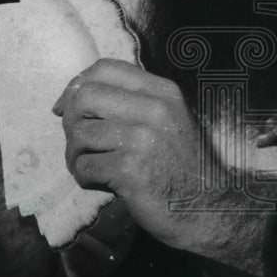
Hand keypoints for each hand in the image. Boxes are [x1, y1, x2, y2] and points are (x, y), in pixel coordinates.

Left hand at [52, 58, 201, 247]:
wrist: (208, 208)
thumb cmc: (182, 166)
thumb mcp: (168, 120)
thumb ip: (133, 103)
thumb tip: (75, 95)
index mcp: (162, 92)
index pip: (106, 68)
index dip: (77, 85)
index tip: (67, 107)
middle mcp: (154, 109)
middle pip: (84, 96)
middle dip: (70, 121)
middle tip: (79, 142)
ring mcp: (143, 139)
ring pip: (79, 133)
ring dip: (75, 155)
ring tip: (91, 167)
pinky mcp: (131, 170)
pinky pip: (85, 165)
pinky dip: (85, 176)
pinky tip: (100, 183)